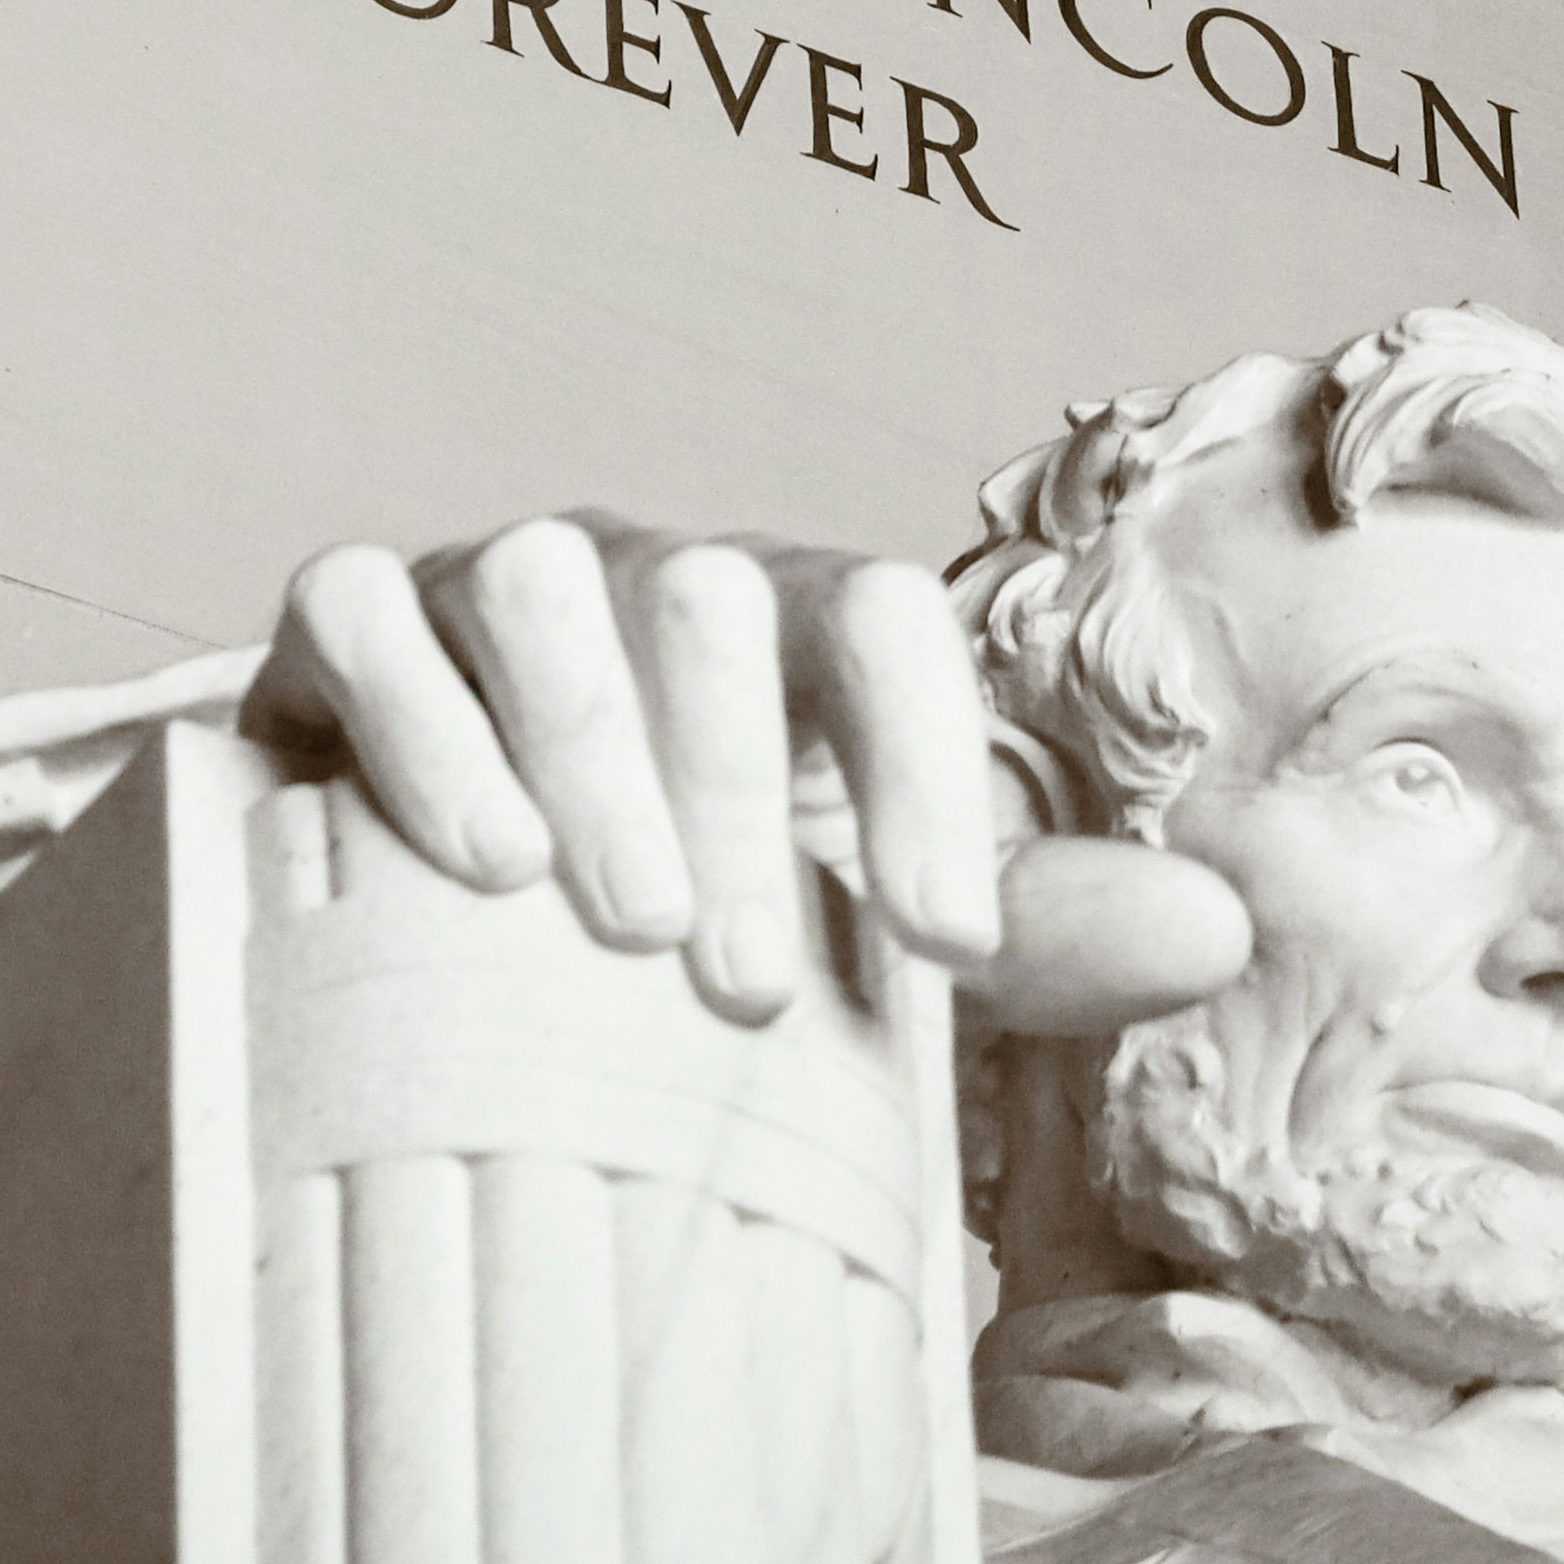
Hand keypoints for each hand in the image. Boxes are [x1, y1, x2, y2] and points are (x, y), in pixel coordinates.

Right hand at [237, 512, 1249, 1033]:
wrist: (412, 909)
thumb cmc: (671, 907)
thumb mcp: (841, 922)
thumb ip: (1022, 928)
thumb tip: (1220, 929)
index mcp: (785, 633)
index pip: (881, 618)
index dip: (924, 761)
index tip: (940, 945)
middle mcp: (642, 581)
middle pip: (714, 596)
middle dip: (739, 789)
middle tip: (744, 986)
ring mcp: (484, 584)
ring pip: (542, 578)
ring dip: (590, 745)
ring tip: (621, 921)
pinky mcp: (343, 623)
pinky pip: (366, 608)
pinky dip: (420, 720)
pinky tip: (473, 856)